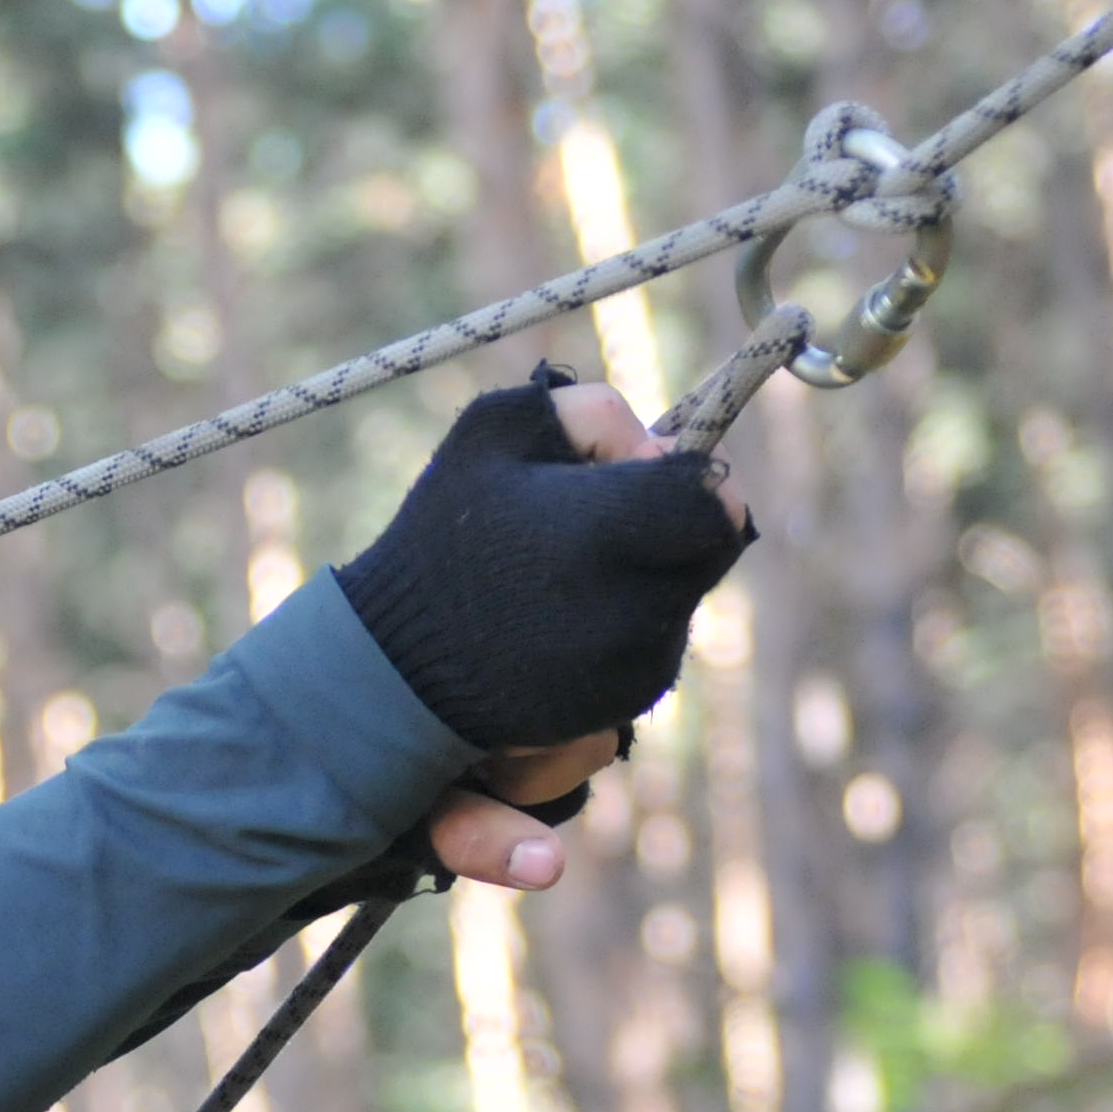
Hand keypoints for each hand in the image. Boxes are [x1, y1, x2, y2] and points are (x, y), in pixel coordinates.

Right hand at [395, 376, 750, 886]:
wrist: (396, 667)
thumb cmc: (445, 533)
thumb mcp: (497, 430)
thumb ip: (593, 409)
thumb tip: (662, 447)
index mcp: (607, 531)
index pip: (716, 502)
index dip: (696, 480)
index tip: (650, 476)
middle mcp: (634, 607)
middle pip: (712, 548)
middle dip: (675, 523)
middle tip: (611, 518)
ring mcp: (635, 663)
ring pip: (686, 595)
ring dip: (649, 574)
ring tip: (566, 573)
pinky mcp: (629, 702)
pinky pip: (659, 642)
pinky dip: (627, 623)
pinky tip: (561, 619)